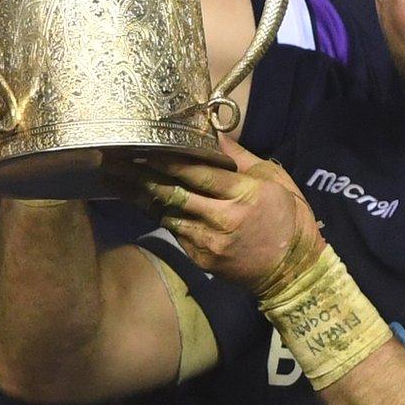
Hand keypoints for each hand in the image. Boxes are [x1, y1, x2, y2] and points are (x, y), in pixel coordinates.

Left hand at [118, 137, 323, 297]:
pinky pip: (174, 230)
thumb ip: (239, 158)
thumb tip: (213, 133)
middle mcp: (221, 220)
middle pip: (172, 192)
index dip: (166, 159)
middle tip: (110, 159)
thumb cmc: (289, 219)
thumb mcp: (272, 180)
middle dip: (138, 174)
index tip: (141, 144)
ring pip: (166, 213)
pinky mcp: (201, 258)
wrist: (293, 271)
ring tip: (113, 176)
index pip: (197, 173)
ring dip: (137, 194)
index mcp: (242, 195)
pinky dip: (156, 212)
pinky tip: (137, 198)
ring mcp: (208, 243)